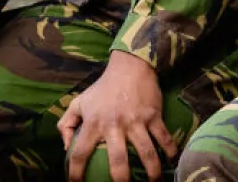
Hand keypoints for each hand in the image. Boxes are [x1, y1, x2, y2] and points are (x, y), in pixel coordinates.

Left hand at [57, 50, 172, 181]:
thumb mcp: (79, 102)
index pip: (79, 153)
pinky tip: (172, 161)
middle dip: (121, 180)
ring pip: (146, 152)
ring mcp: (136, 121)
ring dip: (152, 172)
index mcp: (93, 123)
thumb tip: (66, 149)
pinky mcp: (153, 116)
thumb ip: (66, 124)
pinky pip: (164, 138)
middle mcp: (114, 125)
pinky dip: (170, 151)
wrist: (130, 66)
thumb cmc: (102, 88)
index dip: (76, 173)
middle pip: (118, 160)